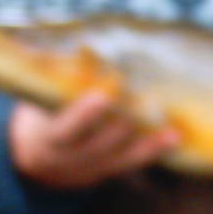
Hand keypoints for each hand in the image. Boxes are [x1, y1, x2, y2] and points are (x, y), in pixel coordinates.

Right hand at [9, 93, 179, 189]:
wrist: (38, 160)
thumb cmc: (42, 115)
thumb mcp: (38, 98)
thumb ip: (53, 78)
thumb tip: (74, 44)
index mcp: (50, 136)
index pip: (66, 129)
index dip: (84, 115)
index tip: (103, 96)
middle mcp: (72, 156)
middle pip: (101, 141)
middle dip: (125, 120)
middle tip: (148, 97)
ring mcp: (94, 166)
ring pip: (122, 153)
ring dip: (146, 135)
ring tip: (168, 117)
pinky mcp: (112, 169)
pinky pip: (135, 161)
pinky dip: (155, 149)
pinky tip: (174, 135)